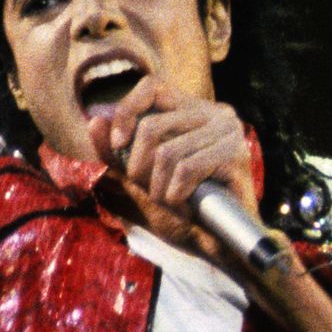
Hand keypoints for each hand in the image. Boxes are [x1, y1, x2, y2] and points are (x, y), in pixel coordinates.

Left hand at [86, 75, 259, 237]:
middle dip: (139, 168)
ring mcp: (229, 133)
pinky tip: (186, 207)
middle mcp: (215, 114)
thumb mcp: (141, 179)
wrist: (221, 244)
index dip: (126, 112)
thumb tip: (94, 121)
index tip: (118, 145)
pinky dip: (176, 195)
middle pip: (152, 126)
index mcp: (193, 110)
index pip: (152, 87)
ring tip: (172, 204)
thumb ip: (118, 153)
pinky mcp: (236, 156)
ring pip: (167, 153)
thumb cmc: (183, 209)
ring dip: (159, 189)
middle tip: (151, 192)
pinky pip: (187, 170)